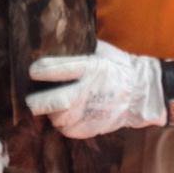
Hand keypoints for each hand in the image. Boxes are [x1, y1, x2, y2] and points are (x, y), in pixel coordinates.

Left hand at [25, 41, 165, 137]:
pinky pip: (69, 130)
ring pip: (60, 118)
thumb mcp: (103, 51)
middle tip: (31, 101)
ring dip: (52, 114)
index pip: (59, 69)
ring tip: (52, 108)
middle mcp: (88, 91)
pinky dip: (64, 125)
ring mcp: (91, 111)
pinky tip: (66, 117)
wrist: (142, 92)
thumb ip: (81, 49)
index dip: (42, 71)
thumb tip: (59, 42)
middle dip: (38, 102)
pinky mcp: (93, 127)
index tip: (32, 71)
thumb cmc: (120, 67)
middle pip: (56, 101)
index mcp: (91, 68)